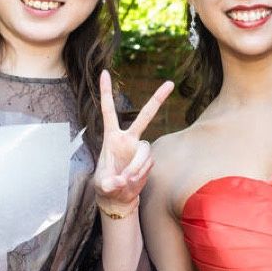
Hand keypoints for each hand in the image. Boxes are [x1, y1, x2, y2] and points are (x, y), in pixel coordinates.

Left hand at [93, 71, 173, 212]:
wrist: (119, 198)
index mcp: (111, 137)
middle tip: (170, 83)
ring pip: (145, 152)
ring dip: (135, 168)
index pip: (108, 110)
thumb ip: (109, 183)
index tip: (105, 72)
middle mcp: (128, 139)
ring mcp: (140, 150)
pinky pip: (147, 165)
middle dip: (157, 99)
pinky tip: (132, 183)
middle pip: (145, 116)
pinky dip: (139, 175)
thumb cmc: (106, 187)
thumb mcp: (101, 185)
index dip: (106, 92)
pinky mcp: (148, 161)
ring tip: (125, 181)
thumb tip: (119, 182)